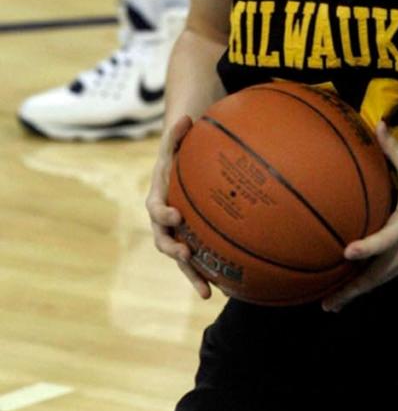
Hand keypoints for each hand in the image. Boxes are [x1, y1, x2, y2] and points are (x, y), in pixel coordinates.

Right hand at [145, 115, 211, 298]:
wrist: (181, 168)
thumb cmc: (179, 154)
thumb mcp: (177, 142)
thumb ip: (177, 134)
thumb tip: (185, 117)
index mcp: (159, 197)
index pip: (156, 208)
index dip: (163, 214)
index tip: (175, 216)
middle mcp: (165, 221)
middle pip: (164, 240)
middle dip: (174, 250)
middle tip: (187, 256)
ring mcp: (178, 234)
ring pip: (181, 258)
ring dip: (192, 275)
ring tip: (207, 292)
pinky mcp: (193, 241)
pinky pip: (200, 260)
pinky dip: (210, 274)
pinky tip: (228, 289)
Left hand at [322, 123, 397, 309]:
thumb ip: (393, 150)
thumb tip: (377, 124)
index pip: (384, 240)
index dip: (366, 247)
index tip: (347, 252)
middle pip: (376, 276)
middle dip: (351, 291)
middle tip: (326, 304)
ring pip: (381, 280)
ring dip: (359, 292)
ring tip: (334, 303)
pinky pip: (390, 276)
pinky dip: (372, 283)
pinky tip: (357, 287)